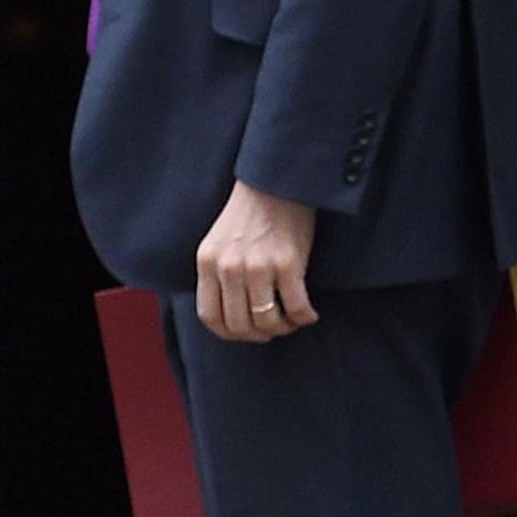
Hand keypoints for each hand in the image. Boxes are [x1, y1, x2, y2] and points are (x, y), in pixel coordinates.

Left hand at [195, 181, 319, 343]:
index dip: (229, 333)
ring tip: (291, 321)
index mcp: (207, 262)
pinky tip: (309, 314)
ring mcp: (257, 266)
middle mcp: (229, 267)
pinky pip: (296, 308)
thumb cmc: (250, 214)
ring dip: (282, 328)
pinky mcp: (288, 263)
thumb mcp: (220, 242)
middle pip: (239, 325)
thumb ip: (219, 274)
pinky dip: (304, 318)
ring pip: (267, 322)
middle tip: (273, 329)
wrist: (276, 181)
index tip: (245, 333)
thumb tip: (232, 316)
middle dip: (258, 335)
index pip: (210, 316)